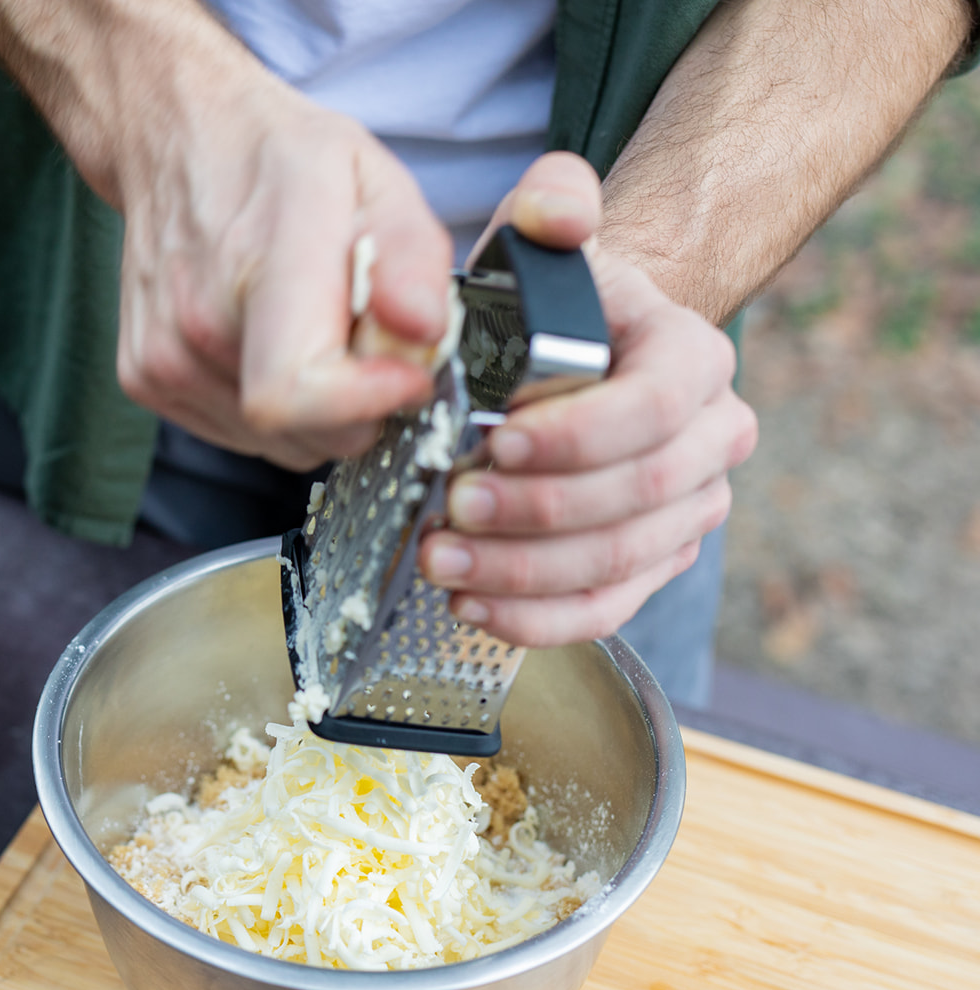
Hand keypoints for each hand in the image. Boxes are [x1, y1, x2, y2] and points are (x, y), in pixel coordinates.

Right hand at [110, 67, 452, 469]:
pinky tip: (269, 343)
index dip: (366, 403)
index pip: (297, 390)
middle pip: (305, 431)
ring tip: (311, 331)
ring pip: (278, 444)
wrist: (172, 137)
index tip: (405, 373)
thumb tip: (423, 331)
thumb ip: (413, 254)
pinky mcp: (144, 379)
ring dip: (317, 410)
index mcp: (262, 258)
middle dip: (360, 405)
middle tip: (365, 341)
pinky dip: (274, 409)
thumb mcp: (373, 173)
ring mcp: (163, 355)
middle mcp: (199, 315)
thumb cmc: (274, 157)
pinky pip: (241, 436)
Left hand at [421, 153, 759, 645]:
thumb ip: (552, 204)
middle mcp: (712, 441)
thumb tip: (559, 211)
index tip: (496, 443)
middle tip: (450, 509)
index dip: (580, 436)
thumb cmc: (549, 303)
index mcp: (695, 360)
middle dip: (539, 514)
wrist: (568, 357)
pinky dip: (536, 619)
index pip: (658, 407)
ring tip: (442, 561)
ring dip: (525, 574)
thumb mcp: (540, 240)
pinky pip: (605, 610)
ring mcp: (686, 512)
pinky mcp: (648, 566)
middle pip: (640, 497)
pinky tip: (471, 608)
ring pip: (621, 563)